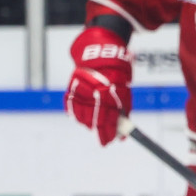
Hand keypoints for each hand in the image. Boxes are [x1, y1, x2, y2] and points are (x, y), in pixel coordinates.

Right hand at [64, 24, 132, 144]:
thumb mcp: (124, 92)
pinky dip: (77, 115)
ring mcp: (80, 90)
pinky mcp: (71, 87)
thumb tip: (122, 135)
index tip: (110, 141)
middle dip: (99, 131)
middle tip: (103, 138)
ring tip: (95, 126)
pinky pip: (71, 107)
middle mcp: (92, 92)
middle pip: (93, 120)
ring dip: (88, 124)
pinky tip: (84, 118)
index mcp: (108, 93)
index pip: (107, 120)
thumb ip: (123, 113)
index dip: (109, 133)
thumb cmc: (116, 73)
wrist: (99, 53)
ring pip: (81, 116)